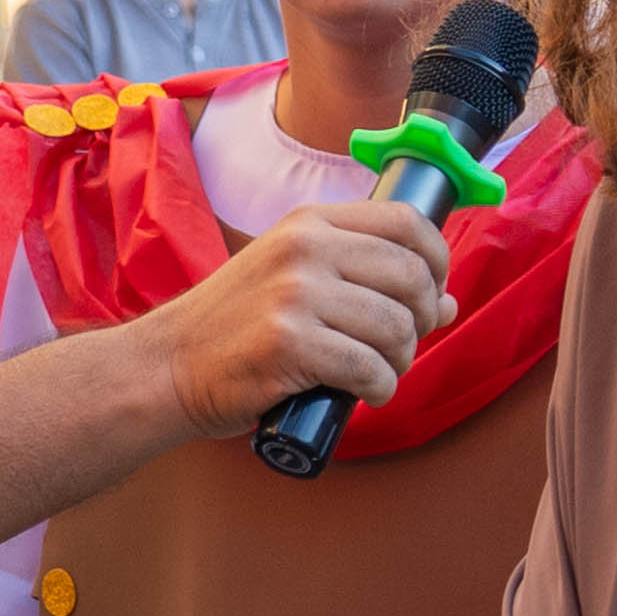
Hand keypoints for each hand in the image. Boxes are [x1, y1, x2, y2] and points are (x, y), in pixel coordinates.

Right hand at [137, 199, 450, 436]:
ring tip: (378, 374)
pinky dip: (379, 389)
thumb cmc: (235, 326)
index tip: (433, 293)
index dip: (437, 260)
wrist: (168, 365)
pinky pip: (369, 368)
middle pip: (412, 276)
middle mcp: (306, 249)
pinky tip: (363, 394)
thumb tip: (447, 302)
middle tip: (402, 345)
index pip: (407, 221)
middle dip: (423, 320)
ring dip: (400, 362)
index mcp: (310, 224)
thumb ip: (367, 279)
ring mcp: (296, 293)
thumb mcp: (296, 279)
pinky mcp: (289, 342)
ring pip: (397, 327)